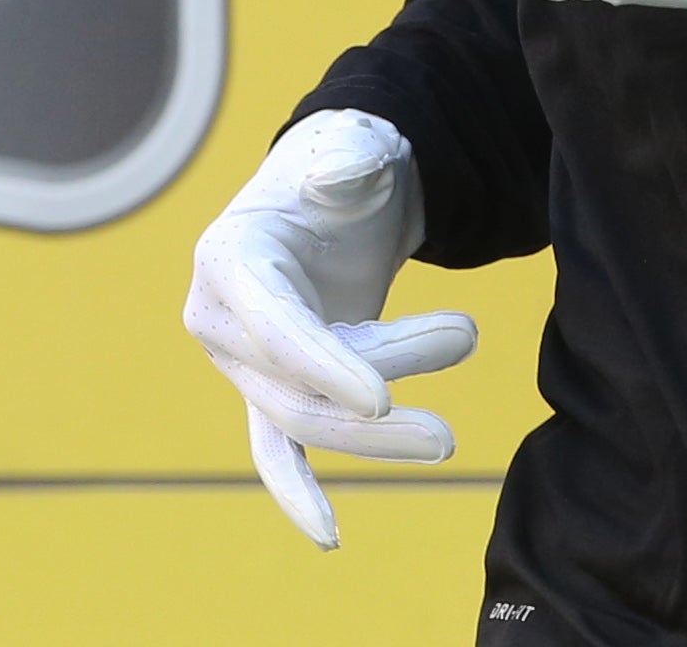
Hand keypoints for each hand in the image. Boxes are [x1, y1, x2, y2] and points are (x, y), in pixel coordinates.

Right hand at [181, 110, 478, 549]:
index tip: (384, 396)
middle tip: (465, 344)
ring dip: (377, 436)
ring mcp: (244, 362)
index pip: (274, 325)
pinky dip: (299, 492)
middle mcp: (220, 318)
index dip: (325, 363)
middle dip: (378, 393)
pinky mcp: (273, 388)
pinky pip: (278, 448)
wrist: (341, 188)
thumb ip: (348, 161)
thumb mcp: (352, 149)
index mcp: (229, 258)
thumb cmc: (345, 167)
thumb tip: (342, 177)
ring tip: (447, 434)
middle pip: (295, 385)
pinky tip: (329, 537)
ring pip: (303, 421)